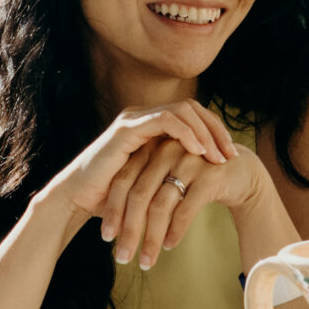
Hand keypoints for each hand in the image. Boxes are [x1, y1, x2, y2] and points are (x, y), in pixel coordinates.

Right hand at [48, 103, 233, 240]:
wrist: (77, 200)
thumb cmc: (111, 198)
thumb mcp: (150, 183)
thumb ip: (170, 172)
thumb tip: (203, 180)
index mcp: (149, 126)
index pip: (192, 117)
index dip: (214, 133)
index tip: (230, 156)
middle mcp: (142, 117)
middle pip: (192, 108)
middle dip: (216, 130)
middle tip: (232, 154)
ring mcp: (134, 120)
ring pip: (183, 111)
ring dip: (206, 132)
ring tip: (219, 156)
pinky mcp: (127, 129)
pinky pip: (165, 121)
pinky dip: (186, 133)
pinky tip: (199, 152)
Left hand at [97, 132, 264, 270]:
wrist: (240, 170)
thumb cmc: (195, 179)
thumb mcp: (166, 178)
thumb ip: (144, 191)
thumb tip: (116, 225)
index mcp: (150, 150)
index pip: (123, 182)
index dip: (113, 211)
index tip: (105, 237)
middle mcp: (167, 151)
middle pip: (139, 196)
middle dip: (129, 231)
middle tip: (122, 258)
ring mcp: (189, 162)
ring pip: (160, 206)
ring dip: (151, 238)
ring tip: (146, 261)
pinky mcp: (210, 176)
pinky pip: (186, 209)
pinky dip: (175, 231)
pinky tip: (168, 245)